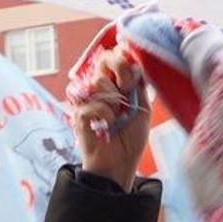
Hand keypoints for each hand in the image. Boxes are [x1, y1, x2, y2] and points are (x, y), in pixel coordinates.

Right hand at [72, 44, 149, 191]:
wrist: (121, 165)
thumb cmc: (131, 139)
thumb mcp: (143, 109)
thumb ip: (139, 86)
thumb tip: (136, 62)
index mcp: (116, 85)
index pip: (114, 56)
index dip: (123, 56)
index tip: (133, 71)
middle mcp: (100, 89)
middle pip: (103, 59)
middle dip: (119, 68)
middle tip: (127, 87)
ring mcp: (88, 101)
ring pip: (98, 82)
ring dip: (114, 101)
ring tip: (118, 118)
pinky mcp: (79, 115)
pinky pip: (92, 103)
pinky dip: (105, 114)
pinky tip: (108, 126)